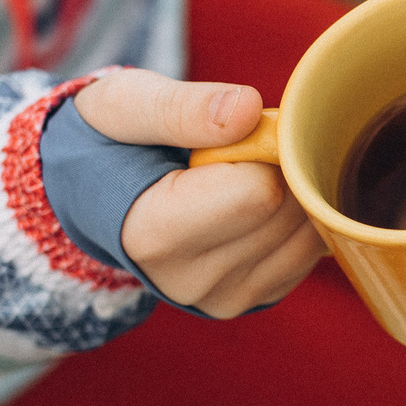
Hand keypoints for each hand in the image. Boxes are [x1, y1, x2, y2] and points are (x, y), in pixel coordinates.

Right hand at [72, 70, 322, 317]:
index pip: (257, 193)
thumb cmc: (109, 140)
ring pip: (308, 232)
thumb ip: (182, 107)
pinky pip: (311, 251)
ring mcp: (223, 299)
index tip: (236, 130)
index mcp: (152, 235)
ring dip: (294, 191)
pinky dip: (298, 218)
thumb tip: (250, 110)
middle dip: (280, 166)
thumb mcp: (126, 105)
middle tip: (241, 148)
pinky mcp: (252, 301)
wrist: (94, 195)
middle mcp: (189, 281)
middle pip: (288, 212)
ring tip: (244, 173)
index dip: (261, 146)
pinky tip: (257, 201)